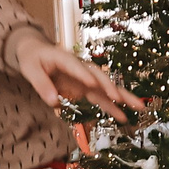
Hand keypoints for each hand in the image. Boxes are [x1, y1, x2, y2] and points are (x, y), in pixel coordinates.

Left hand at [15, 33, 143, 120]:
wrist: (37, 52)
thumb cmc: (33, 59)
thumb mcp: (30, 69)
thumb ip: (41, 84)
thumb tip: (53, 102)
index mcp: (64, 58)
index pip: (75, 66)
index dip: (83, 74)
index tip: (91, 84)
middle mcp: (80, 67)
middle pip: (98, 75)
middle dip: (109, 86)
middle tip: (119, 98)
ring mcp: (85, 77)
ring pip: (105, 87)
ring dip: (121, 97)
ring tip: (138, 107)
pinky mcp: (86, 87)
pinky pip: (101, 97)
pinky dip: (112, 106)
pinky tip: (123, 116)